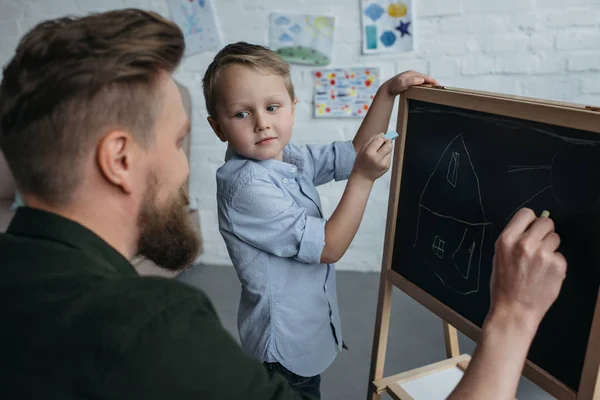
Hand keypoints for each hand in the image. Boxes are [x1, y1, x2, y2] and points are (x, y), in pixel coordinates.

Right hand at [352, 134, 392, 181]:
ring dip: (386, 150)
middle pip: (389, 145)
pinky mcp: (386, 167)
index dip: (381, 138)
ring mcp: (383, 163)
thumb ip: (372, 140)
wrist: (362, 177)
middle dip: (388, 141)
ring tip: (378, 154)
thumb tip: (383, 133)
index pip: (380, 140)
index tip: (381, 138)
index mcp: (369, 153)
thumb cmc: (361, 162)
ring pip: (389, 151)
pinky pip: (389, 157)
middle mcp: (377, 158)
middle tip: (385, 142)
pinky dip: (385, 156)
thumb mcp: (362, 149)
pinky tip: (379, 160)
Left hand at [384, 70, 437, 96]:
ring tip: (435, 90)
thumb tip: (422, 79)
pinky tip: (427, 90)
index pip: (426, 77)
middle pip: (426, 78)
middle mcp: (413, 74)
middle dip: (433, 82)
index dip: (433, 81)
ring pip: (424, 81)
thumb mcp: (402, 83)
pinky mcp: (410, 82)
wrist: (387, 89)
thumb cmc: (394, 86)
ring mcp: (412, 78)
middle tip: (440, 89)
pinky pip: (420, 83)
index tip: (439, 86)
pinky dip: (425, 86)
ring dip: (429, 84)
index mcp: (413, 73)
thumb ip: (412, 81)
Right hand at [490, 208, 566, 328]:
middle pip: (546, 222)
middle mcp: (525, 243)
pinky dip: (555, 264)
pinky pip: (561, 256)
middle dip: (544, 232)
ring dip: (551, 247)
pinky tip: (545, 274)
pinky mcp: (558, 266)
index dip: (530, 221)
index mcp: (507, 239)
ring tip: (540, 263)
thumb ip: (514, 240)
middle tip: (539, 245)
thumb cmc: (503, 285)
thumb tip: (532, 226)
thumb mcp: (499, 256)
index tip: (530, 229)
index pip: (526, 213)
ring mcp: (543, 254)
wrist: (514, 310)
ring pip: (556, 238)